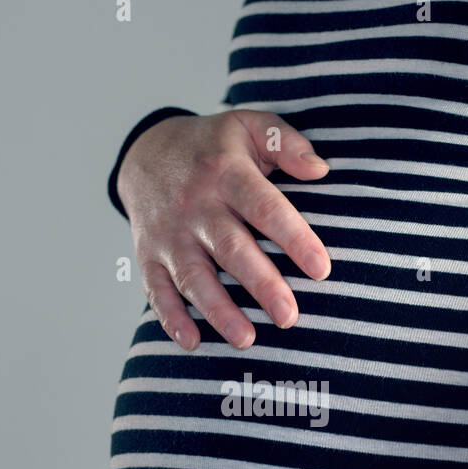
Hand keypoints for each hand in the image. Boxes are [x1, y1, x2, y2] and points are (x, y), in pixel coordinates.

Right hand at [115, 110, 332, 350]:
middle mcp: (195, 205)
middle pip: (230, 248)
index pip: (265, 207)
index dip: (294, 238)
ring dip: (218, 310)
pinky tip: (192, 342)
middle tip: (289, 317)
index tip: (322, 269)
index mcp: (226, 172)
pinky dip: (171, 318)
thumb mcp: (249, 126)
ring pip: (193, 276)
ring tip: (247, 339)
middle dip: (261, 285)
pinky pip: (156, 290)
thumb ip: (287, 143)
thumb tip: (321, 171)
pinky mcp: (148, 255)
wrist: (145, 152)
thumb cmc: (214, 146)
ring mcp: (168, 233)